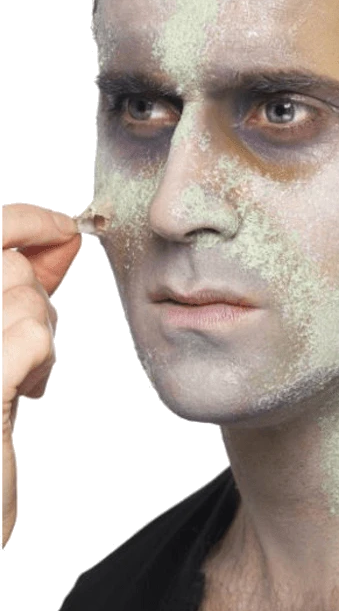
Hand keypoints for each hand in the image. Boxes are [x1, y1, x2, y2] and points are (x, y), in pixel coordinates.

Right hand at [2, 204, 80, 545]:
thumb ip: (10, 287)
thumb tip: (55, 236)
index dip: (25, 220)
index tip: (60, 230)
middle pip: (1, 256)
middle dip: (34, 286)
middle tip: (35, 327)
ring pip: (20, 294)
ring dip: (38, 330)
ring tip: (21, 372)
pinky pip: (28, 335)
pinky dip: (39, 358)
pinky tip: (24, 390)